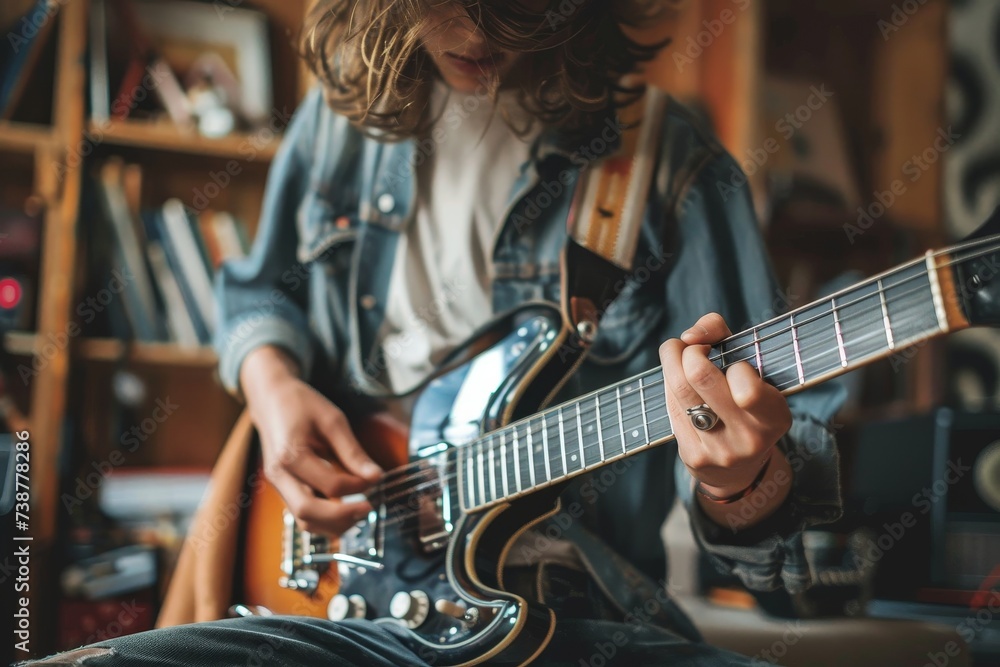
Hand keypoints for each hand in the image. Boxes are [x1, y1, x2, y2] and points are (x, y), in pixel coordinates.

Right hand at [241, 346, 381, 535]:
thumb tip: (376, 476)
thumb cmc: (300, 404)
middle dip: (342, 517)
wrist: (270, 399)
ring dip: (333, 525)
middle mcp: (279, 476)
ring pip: (303, 521)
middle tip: (368, 508)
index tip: (375, 478)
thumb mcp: (333, 420)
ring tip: (359, 512)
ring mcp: (278, 485)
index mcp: (290, 455)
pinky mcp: (283, 489)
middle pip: (308, 513)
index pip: (330, 485)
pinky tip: (345, 510)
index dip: (357, 487)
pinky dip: (324, 520)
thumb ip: (353, 452)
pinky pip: (302, 515)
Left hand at [659, 313, 791, 497]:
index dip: (731, 361)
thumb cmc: (743, 398)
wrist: (740, 466)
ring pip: (680, 389)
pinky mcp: (694, 458)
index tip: (726, 357)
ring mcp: (721, 451)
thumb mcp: (750, 366)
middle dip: (689, 351)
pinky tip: (678, 384)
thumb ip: (720, 333)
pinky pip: (671, 408)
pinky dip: (669, 386)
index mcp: (774, 415)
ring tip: (676, 352)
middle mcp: (750, 438)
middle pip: (700, 376)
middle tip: (692, 347)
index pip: (746, 387)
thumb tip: (689, 336)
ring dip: (671, 360)